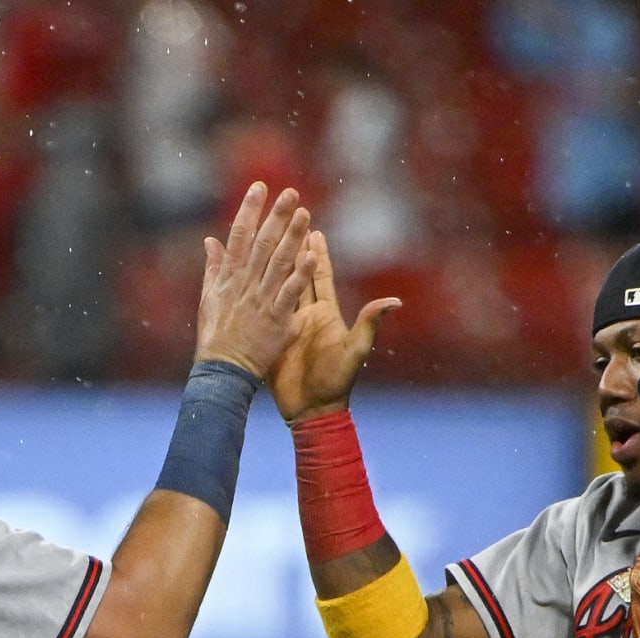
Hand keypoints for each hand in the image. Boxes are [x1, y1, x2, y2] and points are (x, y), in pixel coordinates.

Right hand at [194, 182, 315, 378]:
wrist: (221, 374)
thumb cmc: (215, 340)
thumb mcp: (208, 301)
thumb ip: (212, 269)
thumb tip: (210, 241)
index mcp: (228, 279)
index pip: (240, 236)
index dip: (249, 210)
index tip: (259, 186)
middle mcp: (244, 286)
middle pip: (262, 244)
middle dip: (276, 217)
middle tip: (290, 192)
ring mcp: (260, 302)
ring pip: (277, 264)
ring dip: (292, 237)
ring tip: (305, 214)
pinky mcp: (275, 321)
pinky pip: (289, 294)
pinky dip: (300, 275)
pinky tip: (311, 255)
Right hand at [268, 229, 401, 423]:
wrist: (312, 409)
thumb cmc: (336, 381)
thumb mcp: (354, 350)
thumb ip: (369, 323)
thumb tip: (394, 301)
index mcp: (326, 314)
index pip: (321, 277)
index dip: (319, 255)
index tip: (315, 230)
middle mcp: (307, 316)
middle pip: (299, 277)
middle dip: (294, 251)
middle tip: (288, 226)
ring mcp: (288, 327)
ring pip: (278, 289)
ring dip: (272, 267)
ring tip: (265, 244)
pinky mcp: (273, 339)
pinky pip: (263, 312)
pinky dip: (256, 295)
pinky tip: (246, 280)